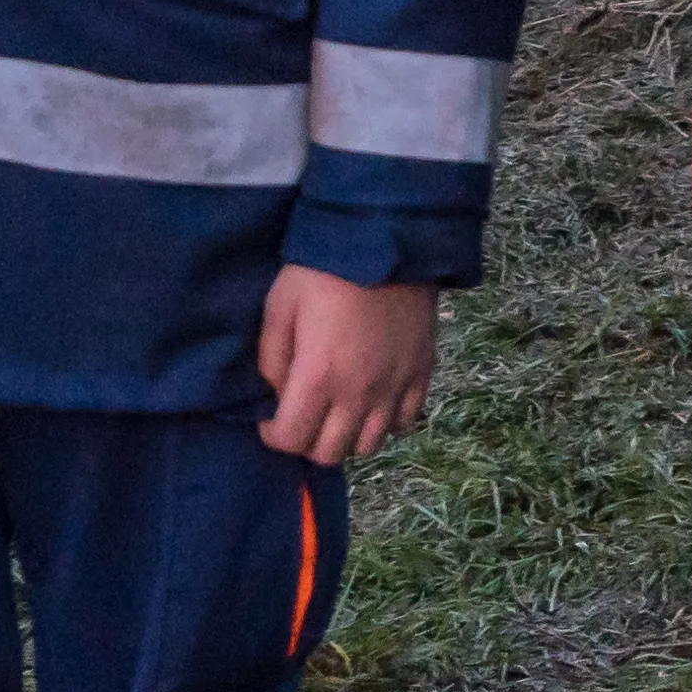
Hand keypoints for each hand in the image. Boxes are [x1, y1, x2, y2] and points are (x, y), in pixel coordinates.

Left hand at [258, 267, 439, 461]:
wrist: (387, 238)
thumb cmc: (324, 269)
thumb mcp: (280, 305)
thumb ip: (271, 357)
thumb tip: (276, 394)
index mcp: (318, 376)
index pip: (291, 439)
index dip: (273, 436)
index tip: (270, 420)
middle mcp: (358, 393)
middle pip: (329, 453)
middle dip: (307, 442)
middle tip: (301, 417)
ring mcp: (394, 387)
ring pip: (369, 446)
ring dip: (347, 436)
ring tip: (337, 412)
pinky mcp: (421, 375)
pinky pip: (404, 423)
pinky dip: (385, 422)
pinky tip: (372, 400)